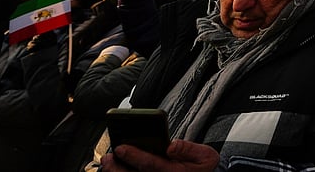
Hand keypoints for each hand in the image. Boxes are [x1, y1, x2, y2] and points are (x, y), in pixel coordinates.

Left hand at [101, 140, 218, 171]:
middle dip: (117, 167)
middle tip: (109, 157)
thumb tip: (171, 145)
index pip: (150, 164)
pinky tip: (115, 170)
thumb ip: (188, 149)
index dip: (134, 155)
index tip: (121, 147)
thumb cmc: (203, 168)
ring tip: (108, 162)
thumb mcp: (205, 156)